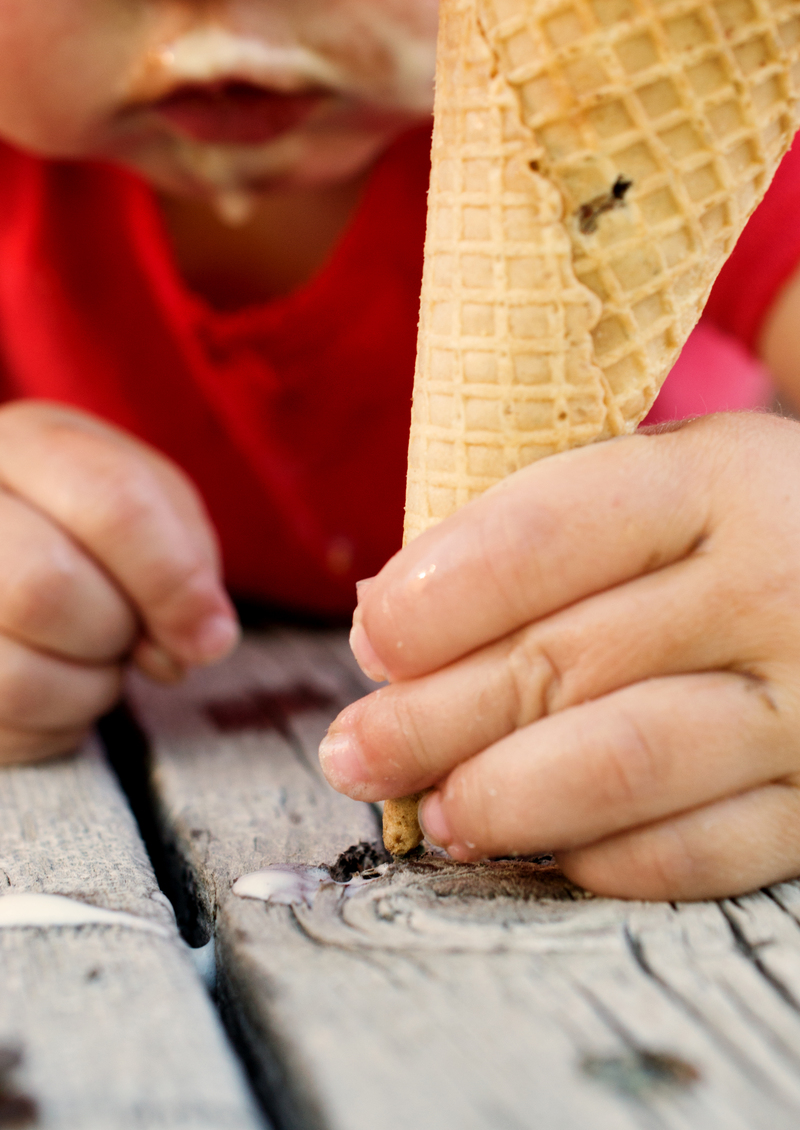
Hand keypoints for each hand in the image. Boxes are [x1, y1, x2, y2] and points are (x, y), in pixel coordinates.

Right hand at [0, 401, 237, 764]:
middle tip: (134, 636)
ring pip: (17, 673)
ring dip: (91, 685)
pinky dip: (59, 720)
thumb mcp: (158, 512)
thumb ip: (187, 561)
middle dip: (118, 631)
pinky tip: (60, 681)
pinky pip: (6, 718)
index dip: (174, 581)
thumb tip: (199, 641)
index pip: (113, 502)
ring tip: (94, 655)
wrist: (20, 556)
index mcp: (26, 444)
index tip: (209, 636)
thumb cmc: (99, 530)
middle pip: (46, 586)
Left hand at [320, 411, 799, 900]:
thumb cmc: (733, 537)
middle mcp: (773, 586)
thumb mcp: (663, 488)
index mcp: (715, 480)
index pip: (543, 536)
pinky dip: (601, 858)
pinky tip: (542, 846)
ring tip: (430, 814)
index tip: (371, 640)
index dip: (436, 598)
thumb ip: (539, 535)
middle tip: (355, 753)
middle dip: (429, 719)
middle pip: (561, 662)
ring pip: (621, 765)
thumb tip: (385, 621)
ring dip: (499, 801)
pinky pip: (700, 851)